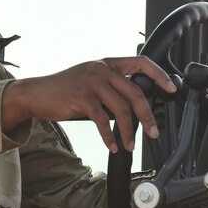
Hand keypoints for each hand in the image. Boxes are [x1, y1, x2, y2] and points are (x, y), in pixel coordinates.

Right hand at [1, 57, 175, 151]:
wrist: (37, 93)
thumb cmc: (65, 89)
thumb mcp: (91, 80)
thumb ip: (111, 86)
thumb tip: (135, 107)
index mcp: (107, 63)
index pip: (141, 62)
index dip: (159, 75)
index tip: (171, 88)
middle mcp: (101, 69)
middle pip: (135, 92)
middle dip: (147, 116)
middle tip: (153, 132)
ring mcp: (91, 82)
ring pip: (121, 109)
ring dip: (128, 132)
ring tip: (130, 145)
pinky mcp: (80, 98)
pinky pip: (102, 120)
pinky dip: (109, 136)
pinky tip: (112, 145)